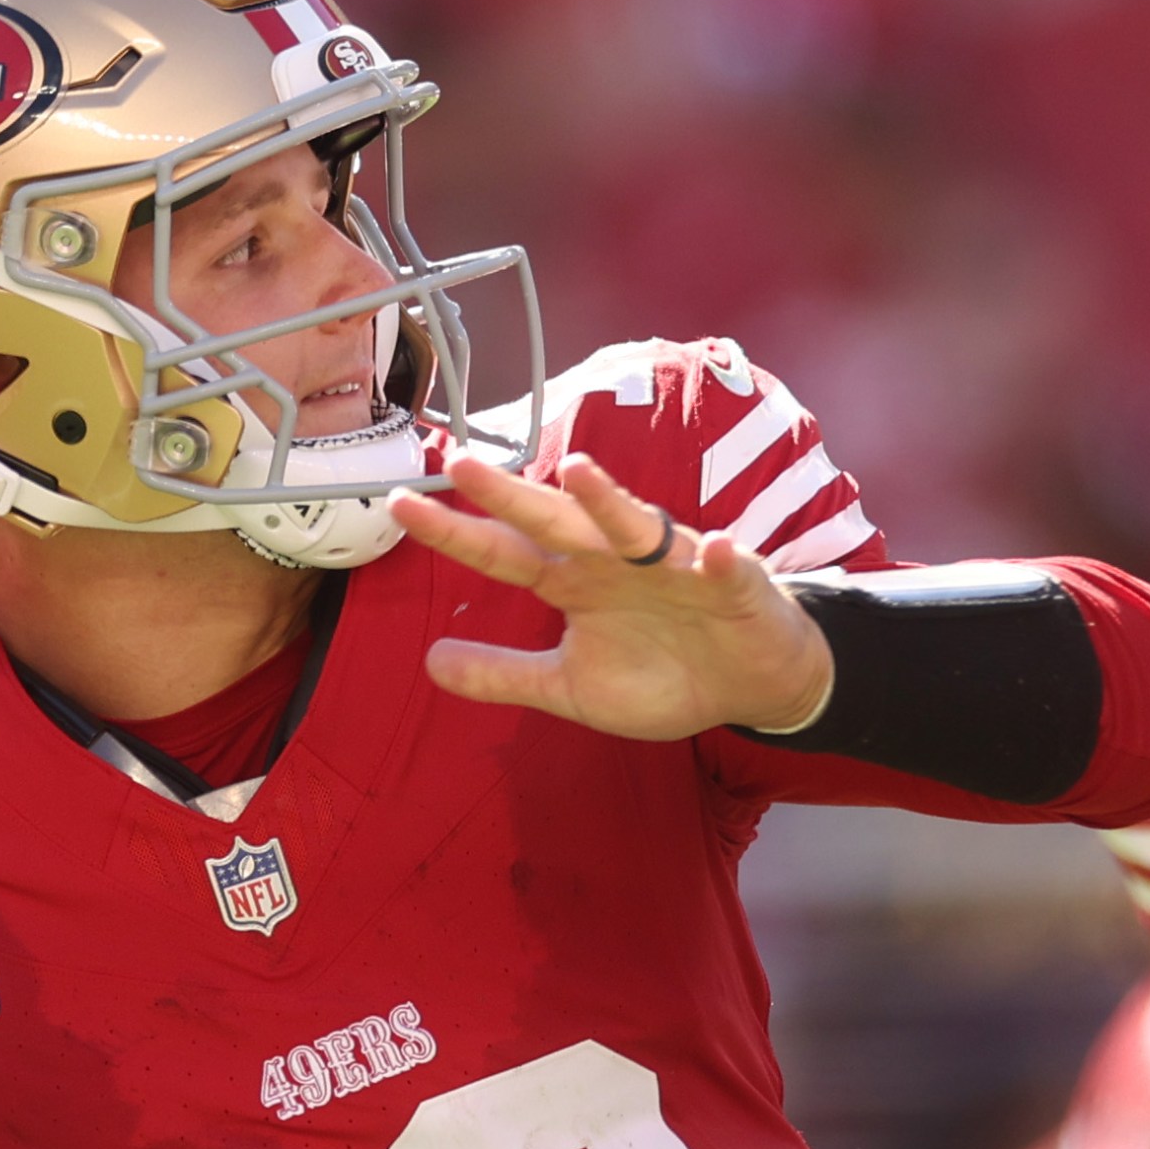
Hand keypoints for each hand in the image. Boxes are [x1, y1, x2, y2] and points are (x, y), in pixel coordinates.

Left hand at [392, 453, 834, 739]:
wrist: (747, 685)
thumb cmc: (661, 674)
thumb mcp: (570, 685)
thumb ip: (505, 673)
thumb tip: (429, 662)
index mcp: (573, 580)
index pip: (504, 551)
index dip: (457, 532)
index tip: (401, 505)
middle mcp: (614, 560)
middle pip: (555, 520)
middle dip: (511, 494)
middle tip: (460, 463)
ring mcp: (674, 567)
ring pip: (637, 527)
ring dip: (610, 501)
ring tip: (579, 472)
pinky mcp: (734, 585)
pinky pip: (727, 569)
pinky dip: (723, 559)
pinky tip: (718, 549)